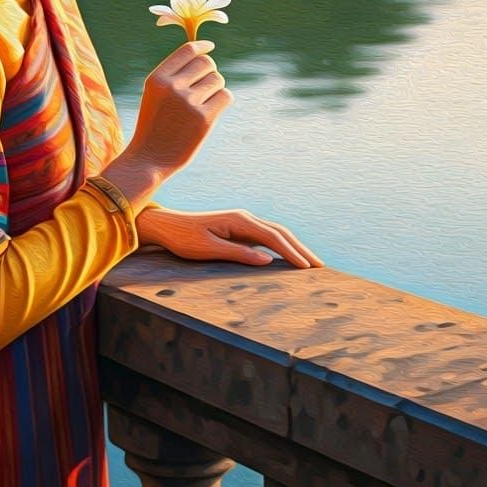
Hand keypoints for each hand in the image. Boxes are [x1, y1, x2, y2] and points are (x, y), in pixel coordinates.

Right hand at [126, 40, 232, 179]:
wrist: (149, 159)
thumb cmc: (154, 125)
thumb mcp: (154, 95)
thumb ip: (174, 75)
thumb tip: (205, 56)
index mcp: (157, 79)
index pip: (187, 50)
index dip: (202, 47)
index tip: (209, 47)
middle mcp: (172, 87)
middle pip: (206, 63)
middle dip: (209, 72)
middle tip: (203, 87)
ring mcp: (188, 102)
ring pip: (217, 80)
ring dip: (215, 89)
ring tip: (202, 104)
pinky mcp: (204, 118)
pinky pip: (225, 97)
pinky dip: (222, 101)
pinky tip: (212, 111)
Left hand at [135, 206, 323, 268]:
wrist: (166, 225)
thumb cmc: (184, 239)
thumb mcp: (209, 249)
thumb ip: (238, 254)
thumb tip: (267, 260)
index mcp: (239, 221)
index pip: (273, 237)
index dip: (292, 253)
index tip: (307, 268)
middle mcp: (244, 218)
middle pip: (280, 232)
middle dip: (301, 249)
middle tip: (320, 267)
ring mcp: (242, 222)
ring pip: (275, 233)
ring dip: (294, 247)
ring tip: (310, 263)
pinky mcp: (238, 228)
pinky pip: (266, 237)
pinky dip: (281, 246)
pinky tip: (288, 257)